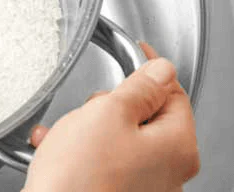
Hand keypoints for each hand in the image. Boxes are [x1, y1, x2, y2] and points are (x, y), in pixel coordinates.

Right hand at [23, 43, 199, 191]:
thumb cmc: (80, 177)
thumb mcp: (108, 112)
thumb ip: (139, 87)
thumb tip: (161, 70)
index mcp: (177, 147)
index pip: (173, 92)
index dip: (150, 69)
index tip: (136, 54)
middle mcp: (168, 172)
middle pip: (144, 116)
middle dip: (109, 105)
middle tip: (90, 109)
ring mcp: (143, 186)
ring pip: (117, 137)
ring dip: (87, 128)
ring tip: (64, 134)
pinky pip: (101, 160)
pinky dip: (78, 150)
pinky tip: (56, 150)